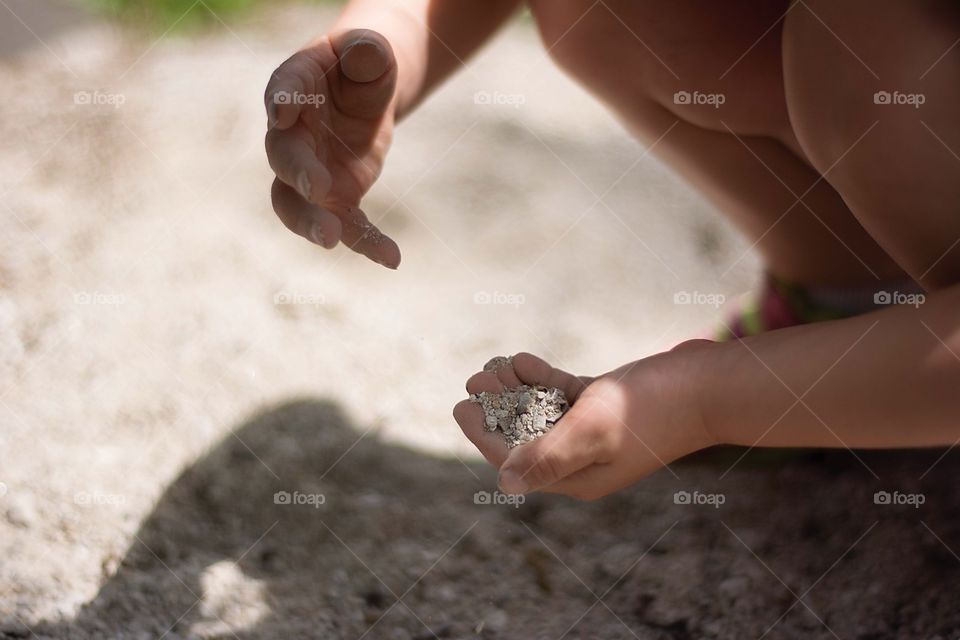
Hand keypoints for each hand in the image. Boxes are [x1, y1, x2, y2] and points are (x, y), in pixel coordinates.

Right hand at [264, 29, 400, 267]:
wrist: (366, 92)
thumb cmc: (362, 65)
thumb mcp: (371, 52)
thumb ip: (367, 52)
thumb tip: (367, 52)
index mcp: (295, 87)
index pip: (282, 91)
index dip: (280, 101)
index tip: (281, 112)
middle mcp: (292, 134)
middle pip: (283, 158)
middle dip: (298, 173)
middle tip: (316, 188)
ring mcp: (310, 171)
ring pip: (296, 204)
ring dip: (309, 222)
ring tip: (330, 238)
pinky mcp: (336, 197)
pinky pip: (347, 224)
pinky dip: (367, 242)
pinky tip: (392, 259)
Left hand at [453, 345, 715, 499]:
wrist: (707, 386)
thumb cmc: (652, 409)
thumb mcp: (593, 430)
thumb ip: (548, 456)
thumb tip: (503, 483)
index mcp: (576, 476)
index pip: (516, 461)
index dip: (483, 434)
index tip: (462, 405)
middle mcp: (581, 458)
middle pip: (524, 434)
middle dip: (497, 407)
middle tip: (475, 379)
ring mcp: (593, 430)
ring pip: (540, 410)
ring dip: (516, 388)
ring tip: (494, 366)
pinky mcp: (604, 405)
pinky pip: (562, 393)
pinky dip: (543, 378)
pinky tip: (527, 360)